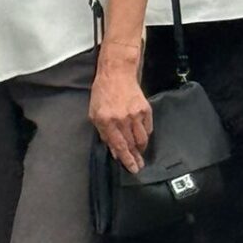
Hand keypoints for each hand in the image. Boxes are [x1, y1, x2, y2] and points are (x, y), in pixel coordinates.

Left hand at [90, 48, 151, 171]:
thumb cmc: (102, 92)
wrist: (117, 73)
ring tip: (140, 154)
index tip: (132, 168)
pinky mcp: (146, 109)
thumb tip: (113, 150)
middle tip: (139, 166)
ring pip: (142, 139)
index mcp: (107, 120)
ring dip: (141, 149)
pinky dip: (146, 135)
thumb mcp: (94, 113)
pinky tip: (142, 137)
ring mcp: (135, 114)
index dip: (126, 160)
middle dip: (135, 158)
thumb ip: (103, 133)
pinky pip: (148, 128)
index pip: (119, 146)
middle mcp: (122, 119)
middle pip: (131, 145)